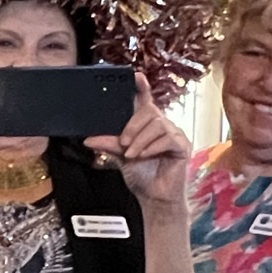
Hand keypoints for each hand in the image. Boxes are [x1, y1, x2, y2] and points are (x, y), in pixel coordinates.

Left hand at [84, 73, 190, 205]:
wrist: (153, 197)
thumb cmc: (141, 175)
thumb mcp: (120, 157)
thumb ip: (108, 144)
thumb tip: (89, 138)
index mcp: (146, 125)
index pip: (145, 101)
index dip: (141, 87)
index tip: (135, 76)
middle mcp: (162, 125)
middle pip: (149, 112)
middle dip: (133, 125)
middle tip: (123, 142)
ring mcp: (174, 134)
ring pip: (157, 125)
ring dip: (140, 139)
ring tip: (131, 154)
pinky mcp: (182, 146)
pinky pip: (168, 138)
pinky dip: (152, 147)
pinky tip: (144, 156)